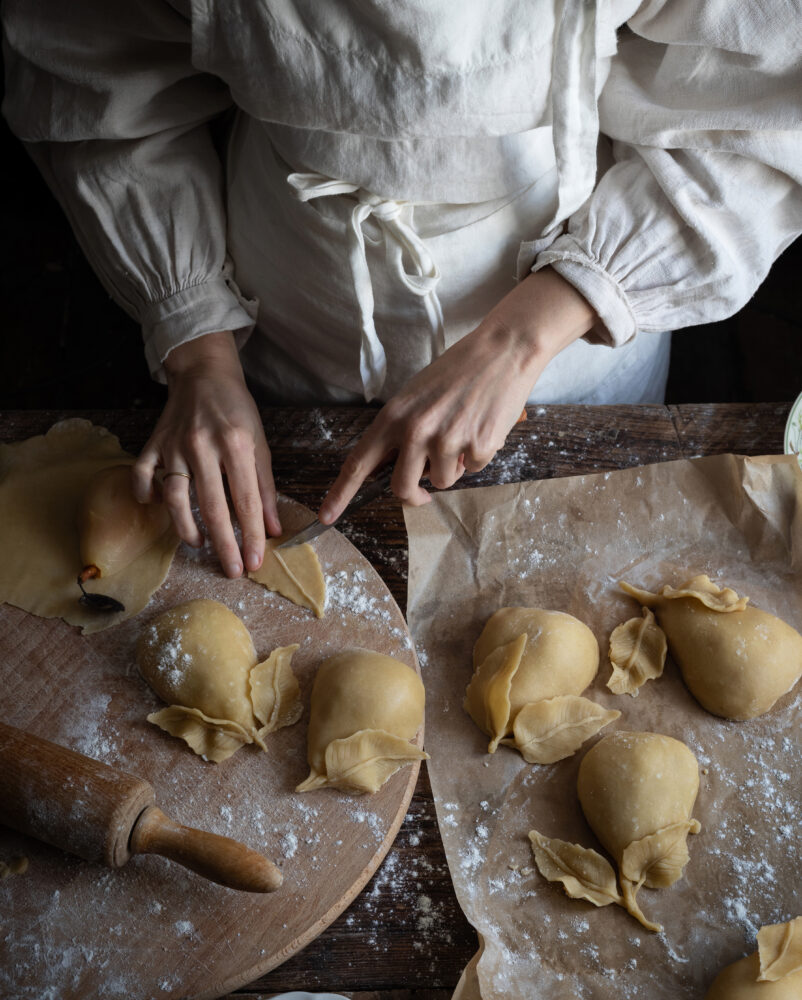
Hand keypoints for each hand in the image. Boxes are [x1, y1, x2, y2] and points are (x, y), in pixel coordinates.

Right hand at [131, 331, 280, 577]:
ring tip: (200, 545)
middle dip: (224, 544)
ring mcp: (174, 446)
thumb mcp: (260, 444)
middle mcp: (203, 446)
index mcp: (236, 445)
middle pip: (213, 507)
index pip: (246, 501)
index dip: (252, 536)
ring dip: (186, 527)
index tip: (256, 562)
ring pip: (175, 497)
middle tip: (232, 570)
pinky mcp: (153, 443)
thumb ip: (266, 487)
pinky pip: (143, 476)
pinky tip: (157, 509)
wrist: (204, 374)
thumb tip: (272, 529)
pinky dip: (146, 495)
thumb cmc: (237, 411)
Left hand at [319, 268, 598, 521]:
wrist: (502, 351)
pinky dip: (478, 456)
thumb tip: (396, 469)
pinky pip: (472, 470)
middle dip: (415, 495)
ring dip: (452, 468)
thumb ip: (401, 431)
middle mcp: (415, 431)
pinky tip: (483, 426)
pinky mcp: (477, 446)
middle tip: (425, 491)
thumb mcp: (416, 397)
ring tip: (462, 433)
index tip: (325, 516)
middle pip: (402, 489)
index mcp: (394, 417)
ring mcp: (447, 440)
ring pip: (442, 482)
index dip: (340, 493)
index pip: (359, 463)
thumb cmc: (458, 372)